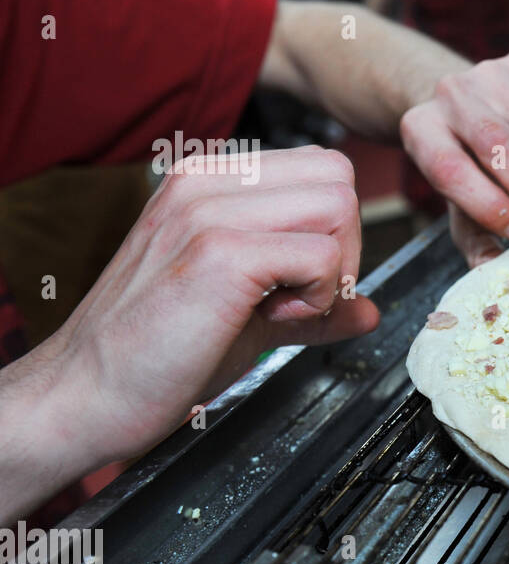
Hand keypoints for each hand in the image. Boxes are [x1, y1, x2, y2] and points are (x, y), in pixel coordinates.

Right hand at [9, 147, 379, 500]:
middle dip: (344, 245)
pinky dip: (316, 297)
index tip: (298, 283)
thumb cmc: (156, 354)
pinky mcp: (219, 252)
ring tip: (279, 308)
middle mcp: (207, 181)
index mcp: (210, 181)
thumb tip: (367, 310)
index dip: (333, 230)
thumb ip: (312, 303)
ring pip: (339, 206)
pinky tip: (268, 321)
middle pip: (338, 178)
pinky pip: (321, 255)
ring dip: (331, 270)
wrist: (86, 394)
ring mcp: (209, 210)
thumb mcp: (249, 316)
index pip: (321, 169)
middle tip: (299, 296)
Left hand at [398, 47, 508, 247]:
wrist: (468, 103)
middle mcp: (450, 93)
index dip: (488, 206)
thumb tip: (490, 267)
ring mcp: (489, 71)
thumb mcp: (458, 199)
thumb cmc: (467, 162)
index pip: (450, 169)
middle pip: (497, 143)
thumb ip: (474, 235)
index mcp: (420, 130)